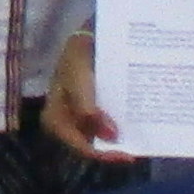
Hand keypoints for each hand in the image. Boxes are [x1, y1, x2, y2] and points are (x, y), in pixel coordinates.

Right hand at [37, 32, 128, 162]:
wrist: (86, 39)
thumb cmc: (76, 57)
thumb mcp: (78, 80)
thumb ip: (89, 109)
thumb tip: (111, 137)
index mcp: (55, 121)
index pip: (80, 147)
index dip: (104, 154)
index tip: (128, 154)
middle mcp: (66, 125)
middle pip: (91, 145)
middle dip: (113, 147)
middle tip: (137, 146)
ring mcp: (79, 119)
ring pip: (100, 138)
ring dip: (119, 138)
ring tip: (138, 136)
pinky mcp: (91, 112)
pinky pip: (105, 125)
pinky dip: (119, 125)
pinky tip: (134, 124)